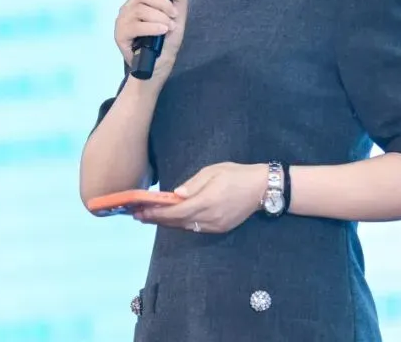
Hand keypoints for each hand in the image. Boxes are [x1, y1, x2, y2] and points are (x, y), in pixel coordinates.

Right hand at [114, 0, 188, 82]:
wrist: (159, 66)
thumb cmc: (166, 41)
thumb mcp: (178, 18)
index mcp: (139, 0)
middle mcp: (128, 8)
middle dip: (163, 4)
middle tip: (173, 16)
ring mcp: (122, 21)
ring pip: (139, 9)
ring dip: (159, 17)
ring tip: (168, 27)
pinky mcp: (120, 35)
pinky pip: (135, 25)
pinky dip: (152, 27)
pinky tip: (162, 31)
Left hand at [134, 162, 266, 233]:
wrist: (262, 188)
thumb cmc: (236, 174)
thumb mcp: (214, 171)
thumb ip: (193, 184)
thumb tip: (176, 193)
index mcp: (207, 201)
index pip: (176, 211)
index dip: (157, 213)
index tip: (140, 211)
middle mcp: (210, 217)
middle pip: (177, 222)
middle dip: (157, 219)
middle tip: (138, 215)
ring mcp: (215, 225)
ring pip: (185, 227)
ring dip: (167, 223)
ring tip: (150, 217)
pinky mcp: (220, 228)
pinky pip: (195, 228)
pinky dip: (181, 224)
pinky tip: (172, 219)